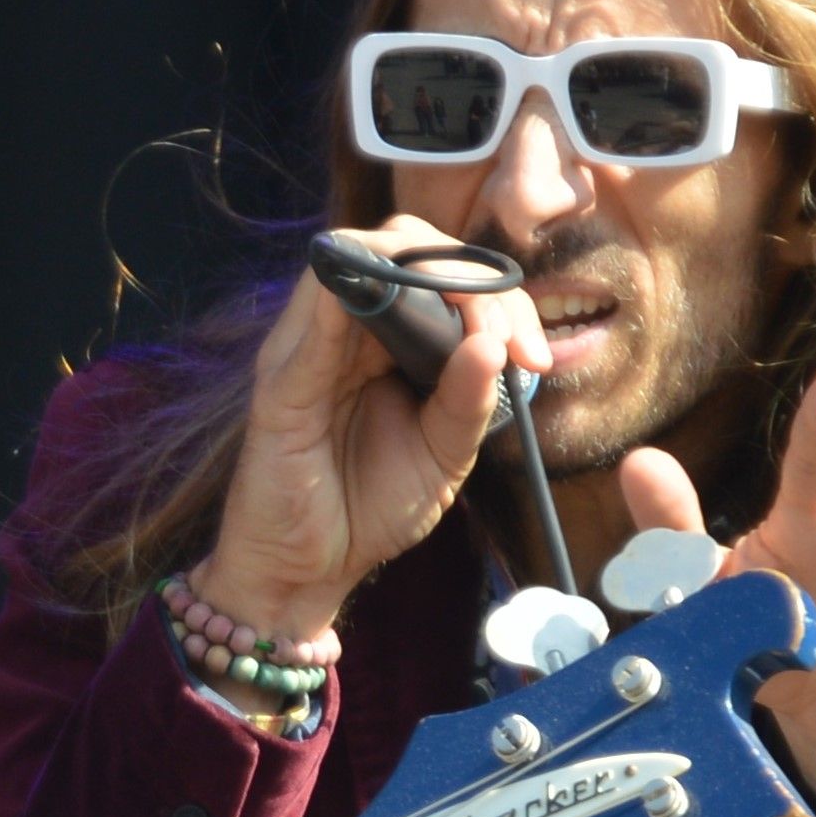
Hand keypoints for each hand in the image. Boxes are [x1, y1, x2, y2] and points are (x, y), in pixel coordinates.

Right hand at [195, 217, 545, 646]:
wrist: (306, 573)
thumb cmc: (368, 509)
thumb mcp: (443, 457)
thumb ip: (470, 401)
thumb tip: (496, 346)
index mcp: (387, 341)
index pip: (440, 273)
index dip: (497, 294)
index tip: (534, 357)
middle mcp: (345, 330)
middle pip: (403, 244)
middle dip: (472, 277)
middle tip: (512, 342)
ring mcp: (307, 347)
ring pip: (358, 254)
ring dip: (427, 273)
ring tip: (476, 329)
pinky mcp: (281, 380)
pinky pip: (317, 313)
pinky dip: (365, 298)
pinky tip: (416, 326)